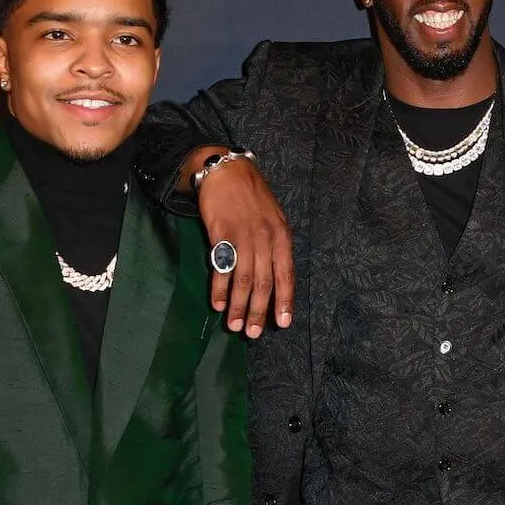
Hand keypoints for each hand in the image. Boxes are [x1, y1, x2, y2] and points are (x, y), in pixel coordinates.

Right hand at [182, 146, 293, 336]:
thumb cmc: (251, 197)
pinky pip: (222, 267)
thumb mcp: (274, 219)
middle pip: (264, 283)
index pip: (286, 275)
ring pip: (244, 280)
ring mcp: (244, 237)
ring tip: (235, 325)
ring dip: (239, 306)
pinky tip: (218, 303)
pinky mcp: (221, 234)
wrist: (226, 170)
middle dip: (259, 311)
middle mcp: (266, 239)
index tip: (282, 323)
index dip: (284, 301)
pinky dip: (220, 288)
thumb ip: (275, 247)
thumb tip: (273, 280)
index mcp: (282, 237)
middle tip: (253, 333)